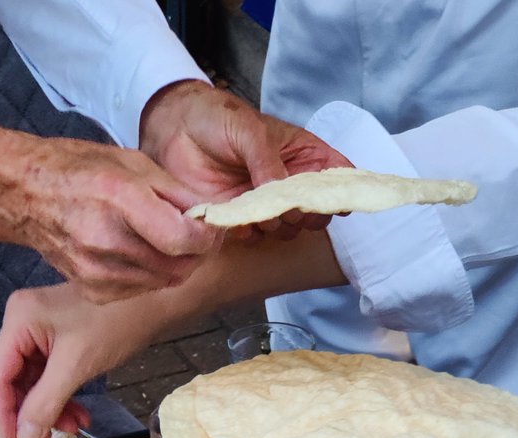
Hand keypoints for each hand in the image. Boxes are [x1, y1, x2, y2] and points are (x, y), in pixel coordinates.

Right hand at [0, 125, 221, 302]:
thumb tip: (214, 213)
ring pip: (165, 281)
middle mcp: (107, 239)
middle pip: (180, 265)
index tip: (212, 227)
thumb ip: (177, 192)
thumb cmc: (79, 170)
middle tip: (195, 233)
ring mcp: (97, 270)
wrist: (24, 194)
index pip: (184, 239)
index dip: (208, 237)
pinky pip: (141, 290)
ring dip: (175, 264)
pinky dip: (151, 275)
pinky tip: (139, 253)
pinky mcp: (93, 290)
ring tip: (165, 239)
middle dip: (197, 252)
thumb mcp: (132, 163)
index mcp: (119, 199)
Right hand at [0, 285, 138, 437]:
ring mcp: (41, 329)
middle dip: (33, 412)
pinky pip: (52, 374)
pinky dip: (63, 396)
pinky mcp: (60, 337)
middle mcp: (23, 322)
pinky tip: (79, 414)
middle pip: (15, 380)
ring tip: (74, 428)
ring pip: (35, 381)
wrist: (155, 298)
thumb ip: (45, 403)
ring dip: (51, 408)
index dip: (3, 413)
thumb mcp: (76, 367)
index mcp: (19, 321)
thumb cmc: (116, 323)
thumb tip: (24, 437)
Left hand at [139, 81, 352, 236]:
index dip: (344, 190)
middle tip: (289, 205)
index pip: (338, 175)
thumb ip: (268, 161)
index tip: (336, 199)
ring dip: (279, 225)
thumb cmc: (216, 118)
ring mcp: (268, 204)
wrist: (174, 131)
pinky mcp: (244, 221)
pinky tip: (238, 216)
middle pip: (318, 211)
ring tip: (258, 207)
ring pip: (291, 230)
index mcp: (303, 154)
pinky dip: (252, 232)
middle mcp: (290, 182)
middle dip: (308, 213)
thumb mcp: (248, 129)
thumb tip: (282, 195)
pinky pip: (259, 238)